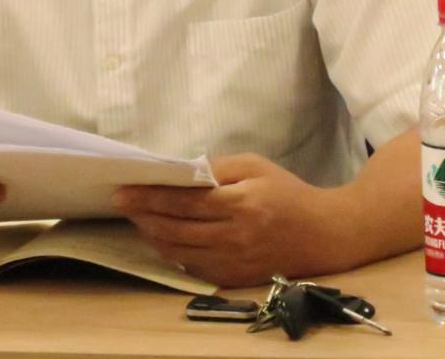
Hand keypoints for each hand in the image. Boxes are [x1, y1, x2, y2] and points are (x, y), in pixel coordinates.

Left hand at [112, 153, 358, 286]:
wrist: (322, 234)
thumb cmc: (287, 193)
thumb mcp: (255, 166)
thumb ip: (217, 168)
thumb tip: (181, 172)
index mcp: (241, 204)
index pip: (185, 201)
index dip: (151, 197)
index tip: (125, 191)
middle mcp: (235, 237)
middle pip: (176, 229)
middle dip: (144, 216)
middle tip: (121, 204)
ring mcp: (234, 262)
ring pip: (180, 252)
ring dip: (153, 236)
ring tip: (139, 220)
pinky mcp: (234, 279)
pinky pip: (193, 268)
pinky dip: (173, 254)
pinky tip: (163, 239)